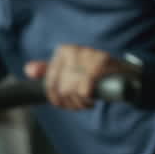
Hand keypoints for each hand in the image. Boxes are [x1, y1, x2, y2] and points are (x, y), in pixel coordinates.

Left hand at [24, 45, 139, 110]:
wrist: (126, 73)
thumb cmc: (96, 74)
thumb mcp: (71, 72)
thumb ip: (49, 70)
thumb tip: (28, 70)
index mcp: (64, 51)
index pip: (49, 83)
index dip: (56, 99)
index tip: (66, 103)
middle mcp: (74, 50)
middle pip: (60, 88)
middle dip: (70, 102)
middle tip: (81, 103)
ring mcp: (88, 54)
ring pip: (70, 90)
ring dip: (79, 102)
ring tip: (87, 100)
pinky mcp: (101, 62)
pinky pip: (84, 88)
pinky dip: (88, 98)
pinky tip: (93, 98)